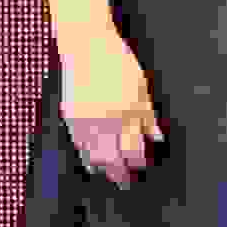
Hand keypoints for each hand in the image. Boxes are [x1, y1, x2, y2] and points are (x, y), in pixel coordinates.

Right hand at [58, 26, 162, 184]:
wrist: (86, 44)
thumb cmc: (116, 61)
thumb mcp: (140, 86)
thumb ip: (148, 115)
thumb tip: (156, 138)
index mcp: (128, 112)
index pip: (135, 151)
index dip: (139, 162)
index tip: (141, 166)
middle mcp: (107, 120)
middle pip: (115, 161)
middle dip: (121, 175)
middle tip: (126, 182)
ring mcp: (87, 120)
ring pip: (94, 157)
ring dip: (103, 169)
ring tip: (108, 175)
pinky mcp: (70, 117)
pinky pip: (78, 145)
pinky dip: (86, 156)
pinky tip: (91, 163)